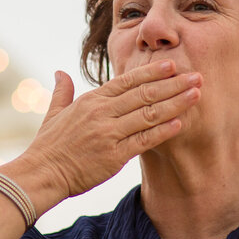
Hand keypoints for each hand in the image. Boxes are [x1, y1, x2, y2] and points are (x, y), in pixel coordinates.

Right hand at [21, 61, 201, 199]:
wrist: (41, 174)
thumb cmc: (48, 146)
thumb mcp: (53, 113)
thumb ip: (61, 91)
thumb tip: (59, 72)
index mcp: (91, 100)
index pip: (127, 81)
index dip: (152, 72)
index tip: (173, 65)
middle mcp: (102, 113)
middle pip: (144, 93)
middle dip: (173, 84)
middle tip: (196, 76)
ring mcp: (108, 133)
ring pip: (148, 114)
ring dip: (175, 103)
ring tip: (196, 95)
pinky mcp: (114, 156)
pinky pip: (144, 140)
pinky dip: (163, 131)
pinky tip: (180, 123)